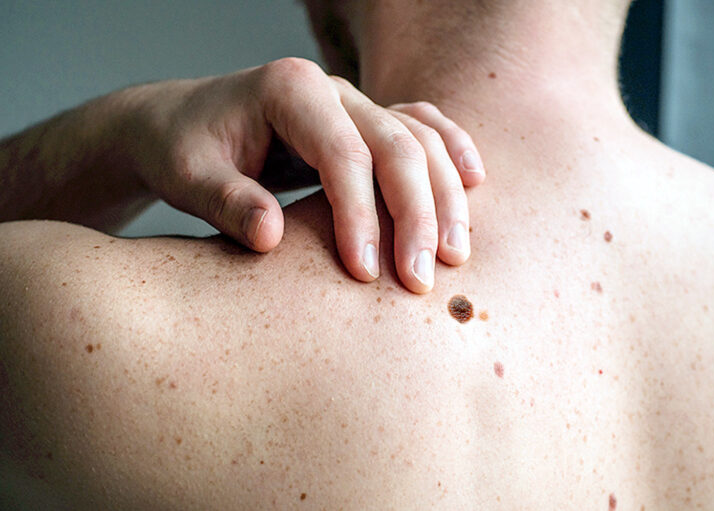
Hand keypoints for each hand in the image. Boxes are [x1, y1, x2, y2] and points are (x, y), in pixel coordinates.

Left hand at [129, 58, 484, 292]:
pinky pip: (422, 128)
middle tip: (422, 279)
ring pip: (420, 140)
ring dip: (444, 197)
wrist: (181, 125)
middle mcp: (332, 89)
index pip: (343, 154)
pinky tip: (476, 182)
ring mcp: (354, 102)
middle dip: (416, 216)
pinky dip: (451, 153)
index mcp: (290, 89)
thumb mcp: (186, 175)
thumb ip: (226, 202)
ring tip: (455, 255)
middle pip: (396, 146)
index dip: (360, 215)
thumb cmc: (182, 150)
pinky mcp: (364, 122)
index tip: (364, 273)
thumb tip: (272, 237)